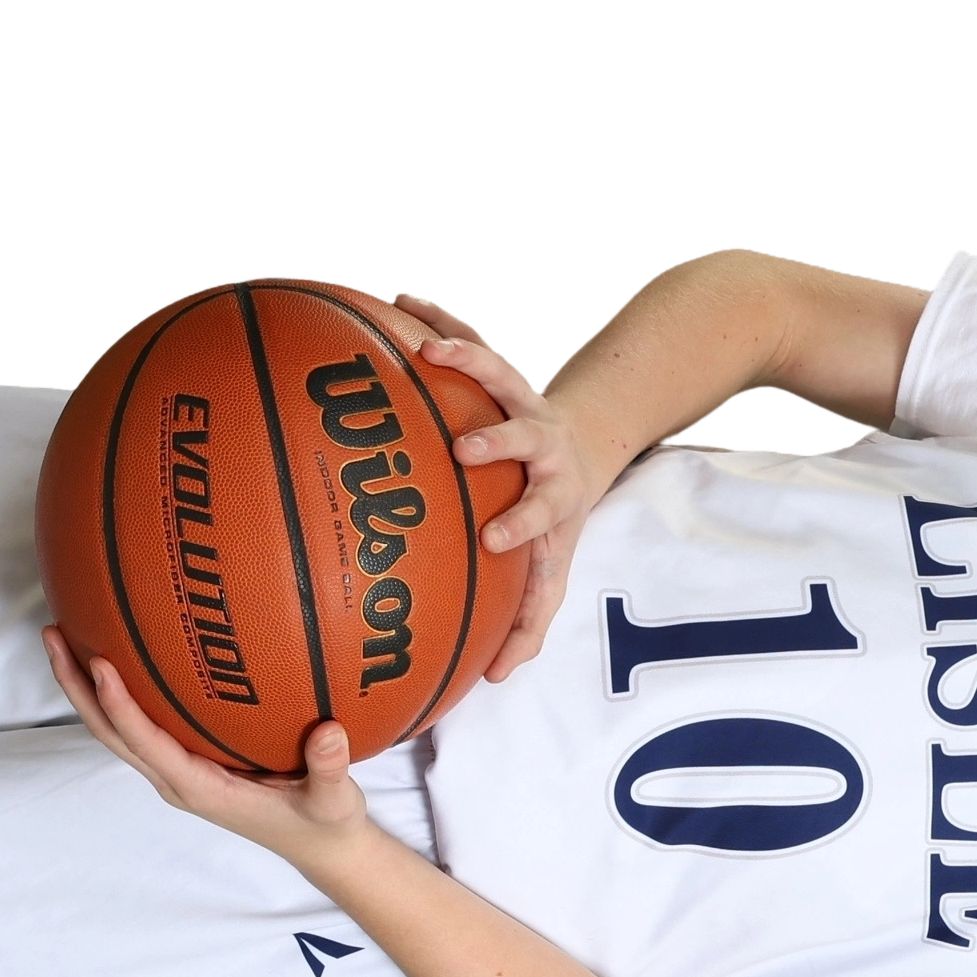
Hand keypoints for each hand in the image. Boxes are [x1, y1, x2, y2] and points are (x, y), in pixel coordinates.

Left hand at [44, 624, 384, 872]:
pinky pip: (139, 724)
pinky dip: (116, 692)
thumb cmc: (323, 823)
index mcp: (202, 789)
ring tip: (62, 635)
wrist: (319, 847)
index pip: (146, 743)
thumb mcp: (335, 801)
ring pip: (116, 729)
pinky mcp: (185, 762)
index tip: (100, 663)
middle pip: (110, 732)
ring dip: (85, 687)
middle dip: (77, 686)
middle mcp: (177, 780)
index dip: (119, 705)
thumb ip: (330, 768)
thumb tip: (329, 731)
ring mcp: (176, 771)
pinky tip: (115, 652)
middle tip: (53, 633)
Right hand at [368, 288, 616, 682]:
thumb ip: (527, 620)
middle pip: (525, 435)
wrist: (584, 442)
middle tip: (464, 448)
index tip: (494, 537)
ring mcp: (518, 397)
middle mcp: (540, 441)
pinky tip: (393, 299)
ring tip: (423, 348)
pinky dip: (433, 317)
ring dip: (464, 357)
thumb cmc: (554, 517)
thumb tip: (493, 677)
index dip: (521, 521)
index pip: (542, 510)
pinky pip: (463, 334)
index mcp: (553, 492)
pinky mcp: (497, 367)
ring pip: (497, 369)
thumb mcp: (552, 566)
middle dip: (499, 441)